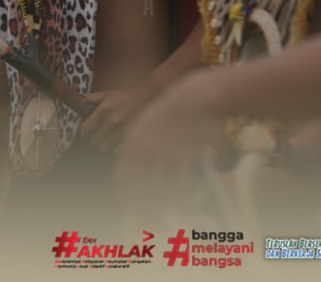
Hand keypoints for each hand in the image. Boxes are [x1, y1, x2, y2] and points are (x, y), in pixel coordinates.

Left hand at [81, 81, 158, 152]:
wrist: (150, 95)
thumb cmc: (126, 95)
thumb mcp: (107, 93)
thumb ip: (90, 98)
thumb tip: (77, 101)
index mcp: (104, 109)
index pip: (85, 129)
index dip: (85, 131)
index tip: (88, 131)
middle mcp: (113, 120)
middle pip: (93, 142)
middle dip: (95, 139)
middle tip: (100, 135)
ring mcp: (123, 130)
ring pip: (104, 148)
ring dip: (106, 145)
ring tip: (110, 138)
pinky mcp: (133, 137)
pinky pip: (117, 151)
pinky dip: (117, 148)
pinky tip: (119, 141)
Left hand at [114, 72, 227, 212]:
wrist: (197, 97)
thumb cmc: (172, 113)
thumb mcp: (145, 125)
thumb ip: (135, 148)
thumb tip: (132, 170)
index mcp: (132, 142)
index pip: (123, 178)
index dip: (126, 198)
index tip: (130, 210)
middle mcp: (146, 149)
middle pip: (139, 188)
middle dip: (142, 210)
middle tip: (147, 223)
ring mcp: (166, 151)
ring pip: (159, 189)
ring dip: (160, 208)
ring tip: (163, 221)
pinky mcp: (186, 153)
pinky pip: (179, 183)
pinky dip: (179, 199)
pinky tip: (180, 209)